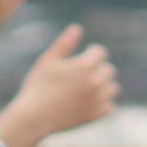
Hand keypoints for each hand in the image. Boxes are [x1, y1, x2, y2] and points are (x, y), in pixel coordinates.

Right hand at [0, 24, 117, 146]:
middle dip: (98, 70)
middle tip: (81, 75)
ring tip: (86, 88)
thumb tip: (77, 28)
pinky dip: (102, 103)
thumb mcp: (48, 61)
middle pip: (109, 69)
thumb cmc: (38, 86)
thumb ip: (65, 44)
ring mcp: (97, 100)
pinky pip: (109, 105)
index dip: (91, 53)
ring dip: (103, 86)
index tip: (81, 58)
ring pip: (113, 88)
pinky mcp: (96, 115)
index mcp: (84, 65)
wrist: (34, 117)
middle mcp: (95, 82)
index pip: (100, 52)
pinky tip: (88, 102)